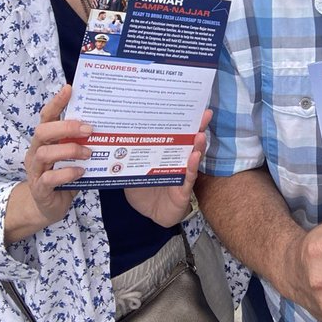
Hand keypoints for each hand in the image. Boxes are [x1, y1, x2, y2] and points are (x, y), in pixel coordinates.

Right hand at [4, 84, 90, 242]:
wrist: (48, 207)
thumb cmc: (64, 175)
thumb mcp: (72, 155)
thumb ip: (81, 141)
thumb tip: (107, 124)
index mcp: (45, 139)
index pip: (47, 116)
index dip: (56, 102)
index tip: (69, 88)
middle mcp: (36, 151)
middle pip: (43, 131)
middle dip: (66, 127)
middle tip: (88, 129)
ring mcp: (36, 170)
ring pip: (45, 153)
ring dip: (69, 150)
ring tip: (88, 153)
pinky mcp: (40, 188)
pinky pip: (49, 178)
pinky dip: (67, 173)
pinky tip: (81, 172)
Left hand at [124, 110, 210, 226]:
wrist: (150, 215)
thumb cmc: (143, 192)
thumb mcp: (131, 172)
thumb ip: (129, 159)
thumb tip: (116, 140)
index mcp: (165, 154)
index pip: (175, 134)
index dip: (182, 121)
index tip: (189, 106)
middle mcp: (177, 160)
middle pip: (189, 141)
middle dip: (198, 126)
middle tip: (205, 113)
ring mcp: (182, 174)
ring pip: (193, 157)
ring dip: (198, 145)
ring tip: (200, 134)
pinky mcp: (184, 189)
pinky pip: (189, 177)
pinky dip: (193, 166)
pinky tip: (195, 156)